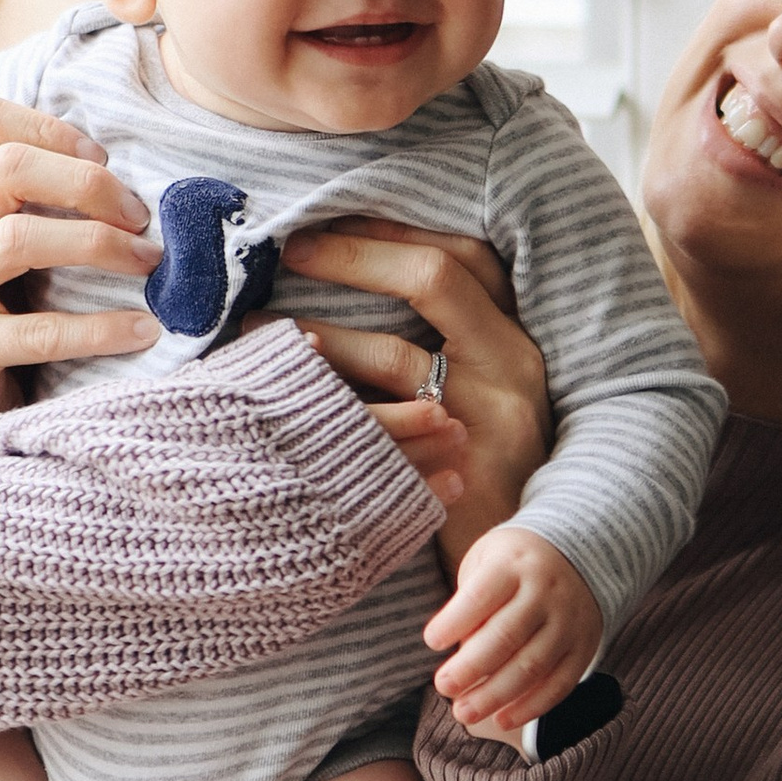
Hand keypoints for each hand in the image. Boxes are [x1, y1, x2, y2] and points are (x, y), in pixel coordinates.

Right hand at [0, 95, 161, 445]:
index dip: (48, 126)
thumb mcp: (6, 251)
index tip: (103, 159)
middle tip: (141, 218)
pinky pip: (39, 330)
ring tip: (148, 263)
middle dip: (88, 185)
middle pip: (8, 168)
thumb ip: (39, 206)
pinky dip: (100, 327)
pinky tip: (143, 329)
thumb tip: (133, 185)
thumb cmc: (0, 316)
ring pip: (18, 237)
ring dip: (98, 245)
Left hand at [279, 224, 554, 566]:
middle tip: (294, 249)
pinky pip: (381, 423)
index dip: (398, 230)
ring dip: (323, 335)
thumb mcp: (485, 395)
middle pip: (436, 277)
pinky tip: (287, 395)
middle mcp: (513, 363)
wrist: (520, 558)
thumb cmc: (483, 470)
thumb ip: (447, 345)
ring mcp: (488, 415)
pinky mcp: (459, 465)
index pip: (465, 256)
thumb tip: (364, 291)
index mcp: (516, 338)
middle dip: (358, 255)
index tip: (335, 222)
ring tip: (261, 328)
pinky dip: (331, 399)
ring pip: (397, 353)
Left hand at [422, 525, 602, 740]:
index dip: (455, 621)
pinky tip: (503, 719)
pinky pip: (560, 683)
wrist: (579, 557)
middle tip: (443, 687)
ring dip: (495, 695)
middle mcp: (545, 592)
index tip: (432, 641)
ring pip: (532, 665)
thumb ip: (470, 603)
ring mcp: (568, 621)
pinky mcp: (583, 647)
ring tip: (464, 712)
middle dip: (471, 667)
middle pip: (506, 635)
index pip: (482, 595)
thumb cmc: (512, 567)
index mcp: (513, 565)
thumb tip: (459, 656)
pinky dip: (531, 707)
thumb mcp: (485, 563)